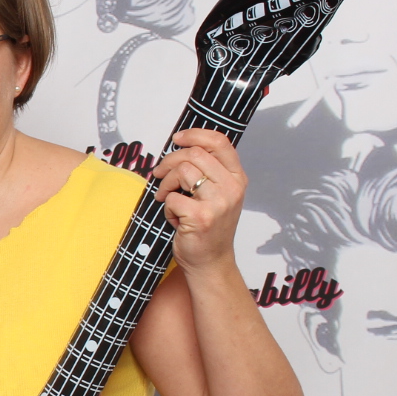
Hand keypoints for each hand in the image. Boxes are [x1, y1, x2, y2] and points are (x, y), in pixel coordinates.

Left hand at [151, 128, 246, 272]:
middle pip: (195, 154)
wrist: (211, 262)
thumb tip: (181, 147)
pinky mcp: (201, 217)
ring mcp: (218, 203)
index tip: (177, 138)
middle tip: (159, 172)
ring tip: (165, 196)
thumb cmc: (209, 227)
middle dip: (170, 160)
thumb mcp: (217, 195)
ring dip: (166, 183)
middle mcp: (232, 188)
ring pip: (183, 172)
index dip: (195, 134)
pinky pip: (172, 198)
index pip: (220, 142)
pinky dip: (166, 206)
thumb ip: (208, 171)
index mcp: (237, 178)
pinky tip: (174, 217)